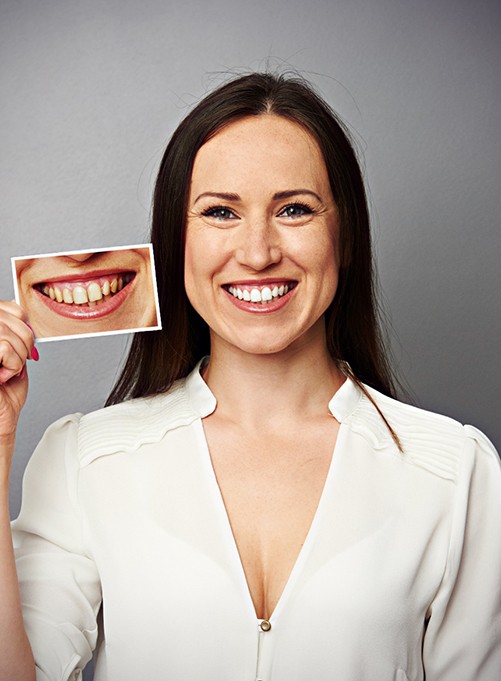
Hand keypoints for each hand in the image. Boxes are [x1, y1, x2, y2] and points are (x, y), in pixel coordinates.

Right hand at [0, 300, 36, 440]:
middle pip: (13, 320)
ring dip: (18, 359)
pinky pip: (6, 349)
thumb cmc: (6, 392)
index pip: (10, 307)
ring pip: (11, 336)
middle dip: (25, 344)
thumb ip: (17, 334)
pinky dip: (12, 365)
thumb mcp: (15, 355)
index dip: (24, 326)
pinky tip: (1, 377)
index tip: (23, 346)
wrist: (0, 418)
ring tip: (5, 372)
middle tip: (13, 365)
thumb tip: (26, 319)